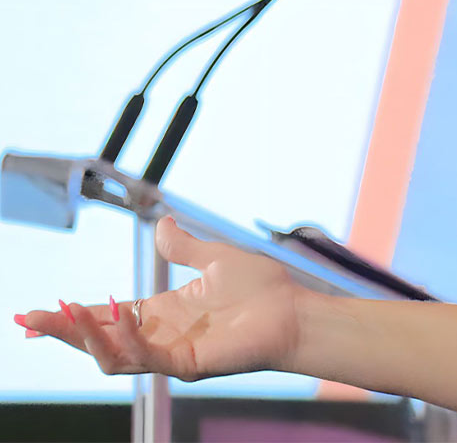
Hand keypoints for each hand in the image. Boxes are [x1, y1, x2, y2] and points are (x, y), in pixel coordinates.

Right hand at [13, 217, 301, 379]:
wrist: (296, 310)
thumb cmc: (263, 288)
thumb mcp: (215, 258)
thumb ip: (184, 247)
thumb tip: (160, 223)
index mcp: (163, 312)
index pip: (106, 316)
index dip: (72, 315)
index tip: (35, 313)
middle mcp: (161, 336)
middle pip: (98, 339)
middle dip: (62, 332)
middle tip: (28, 322)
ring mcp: (173, 353)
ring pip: (113, 356)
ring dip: (88, 337)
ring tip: (66, 314)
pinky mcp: (189, 364)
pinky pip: (147, 357)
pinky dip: (128, 338)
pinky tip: (119, 314)